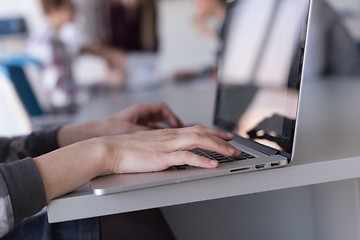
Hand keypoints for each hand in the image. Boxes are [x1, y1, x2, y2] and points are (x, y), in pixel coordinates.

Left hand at [57, 103, 182, 146]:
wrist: (93, 135)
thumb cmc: (108, 129)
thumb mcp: (132, 131)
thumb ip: (149, 133)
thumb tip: (164, 137)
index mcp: (140, 110)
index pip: (162, 108)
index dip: (172, 116)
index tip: (178, 125)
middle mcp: (139, 114)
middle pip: (161, 116)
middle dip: (171, 123)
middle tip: (180, 132)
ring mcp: (136, 122)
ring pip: (155, 124)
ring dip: (164, 130)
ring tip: (172, 139)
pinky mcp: (133, 131)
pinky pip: (149, 131)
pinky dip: (156, 136)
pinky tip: (158, 144)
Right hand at [104, 125, 240, 172]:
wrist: (109, 149)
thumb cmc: (125, 148)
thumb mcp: (148, 144)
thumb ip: (162, 145)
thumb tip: (171, 150)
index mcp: (167, 133)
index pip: (195, 129)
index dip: (213, 131)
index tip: (224, 135)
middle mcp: (170, 136)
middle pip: (202, 132)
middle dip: (221, 138)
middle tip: (234, 144)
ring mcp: (167, 146)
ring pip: (199, 141)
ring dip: (218, 147)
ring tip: (231, 153)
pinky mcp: (162, 157)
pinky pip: (186, 157)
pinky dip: (202, 160)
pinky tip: (212, 164)